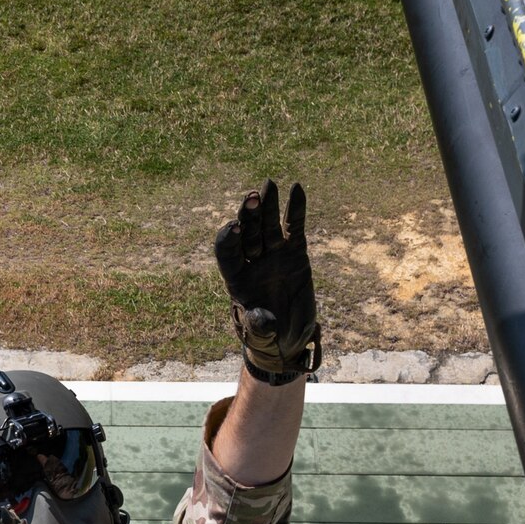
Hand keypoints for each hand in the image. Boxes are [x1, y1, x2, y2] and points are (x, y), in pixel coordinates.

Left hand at [214, 181, 319, 380]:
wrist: (288, 339)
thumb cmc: (268, 339)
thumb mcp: (262, 337)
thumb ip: (259, 327)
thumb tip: (261, 318)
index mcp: (236, 278)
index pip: (227, 252)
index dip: (229, 238)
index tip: (235, 228)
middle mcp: (252, 261)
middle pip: (248, 232)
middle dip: (249, 215)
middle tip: (253, 196)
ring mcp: (273, 254)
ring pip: (268, 225)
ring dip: (268, 205)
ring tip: (269, 184)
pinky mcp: (294, 253)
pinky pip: (293, 227)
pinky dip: (295, 209)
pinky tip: (297, 188)